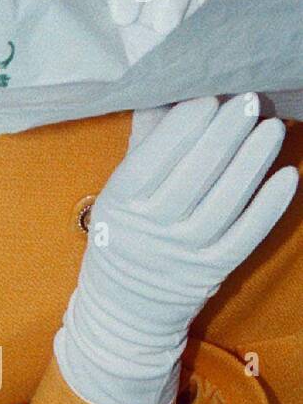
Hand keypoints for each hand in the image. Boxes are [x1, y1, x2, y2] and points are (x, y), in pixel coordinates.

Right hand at [54, 94, 296, 403]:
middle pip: (194, 175)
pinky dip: (269, 206)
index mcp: (118, 203)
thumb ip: (142, 148)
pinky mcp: (213, 270)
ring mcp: (183, 252)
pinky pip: (246, 234)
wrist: (124, 307)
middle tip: (249, 102)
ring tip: (272, 128)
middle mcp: (150, 229)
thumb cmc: (122, 235)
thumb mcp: (116, 194)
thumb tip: (165, 96)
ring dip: (253, 161)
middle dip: (226, 134)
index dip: (183, 128)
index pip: (152, 160)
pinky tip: (286, 175)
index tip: (209, 99)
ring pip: (225, 200)